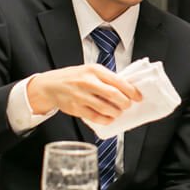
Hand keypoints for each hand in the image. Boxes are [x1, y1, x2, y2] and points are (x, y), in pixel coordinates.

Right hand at [26, 64, 141, 124]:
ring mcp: (81, 96)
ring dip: (116, 112)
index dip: (132, 91)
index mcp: (95, 70)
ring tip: (118, 112)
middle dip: (125, 103)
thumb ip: (106, 78)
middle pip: (114, 95)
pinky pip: (95, 117)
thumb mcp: (91, 70)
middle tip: (128, 105)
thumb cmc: (74, 77)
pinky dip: (106, 119)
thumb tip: (127, 88)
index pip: (119, 81)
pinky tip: (109, 118)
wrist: (51, 85)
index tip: (138, 97)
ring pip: (106, 108)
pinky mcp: (76, 108)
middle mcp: (88, 82)